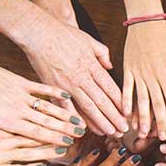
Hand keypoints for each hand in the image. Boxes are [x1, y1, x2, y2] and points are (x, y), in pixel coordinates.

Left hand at [0, 61, 83, 146]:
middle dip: (64, 129)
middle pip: (46, 122)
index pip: (36, 134)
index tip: (67, 143)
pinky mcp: (20, 82)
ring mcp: (20, 95)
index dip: (54, 139)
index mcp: (7, 123)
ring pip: (47, 107)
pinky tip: (66, 97)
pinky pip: (40, 88)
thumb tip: (19, 135)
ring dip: (64, 114)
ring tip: (77, 120)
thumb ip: (5, 127)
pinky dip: (54, 92)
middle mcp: (17, 110)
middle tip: (80, 134)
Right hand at [0, 123, 64, 165]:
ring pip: (29, 152)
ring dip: (47, 151)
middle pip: (35, 136)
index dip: (49, 122)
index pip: (31, 122)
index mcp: (2, 125)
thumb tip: (22, 118)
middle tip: (72, 135)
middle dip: (54, 136)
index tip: (63, 121)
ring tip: (63, 150)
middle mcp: (3, 138)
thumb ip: (5, 123)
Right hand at [26, 17, 128, 136]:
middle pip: (102, 101)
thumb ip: (102, 53)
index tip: (127, 114)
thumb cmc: (62, 33)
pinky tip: (83, 128)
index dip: (120, 103)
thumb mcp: (88, 39)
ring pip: (88, 106)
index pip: (111, 88)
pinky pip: (66, 106)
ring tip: (110, 133)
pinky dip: (75, 117)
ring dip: (100, 122)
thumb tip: (110, 66)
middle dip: (114, 117)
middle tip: (124, 130)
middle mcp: (82, 76)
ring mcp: (67, 83)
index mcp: (92, 65)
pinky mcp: (53, 87)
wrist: (37, 32)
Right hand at [123, 21, 165, 139]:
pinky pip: (126, 89)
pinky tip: (126, 115)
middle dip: (159, 123)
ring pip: (140, 101)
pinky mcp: (128, 69)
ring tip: (143, 133)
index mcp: (165, 74)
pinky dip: (126, 102)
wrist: (145, 21)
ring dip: (142, 118)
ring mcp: (138, 74)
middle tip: (162, 139)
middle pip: (156, 105)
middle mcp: (151, 76)